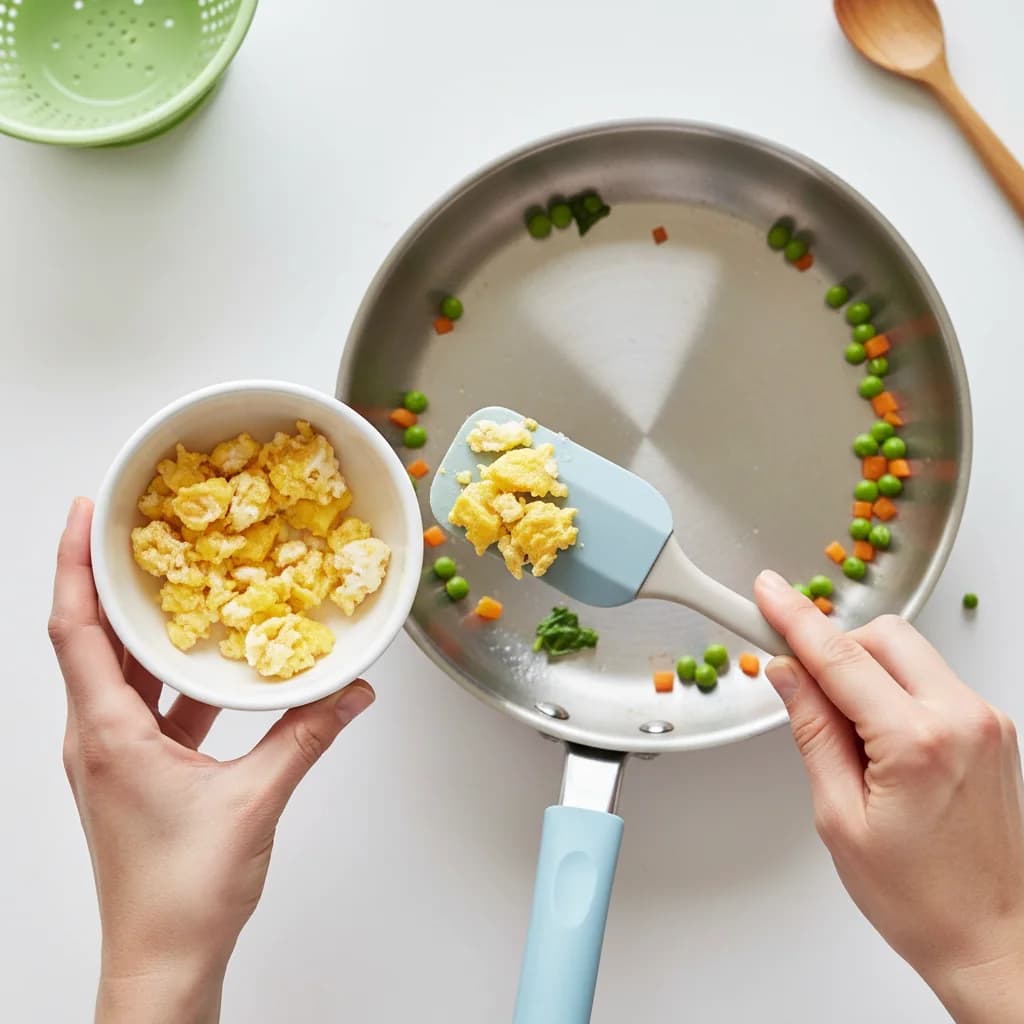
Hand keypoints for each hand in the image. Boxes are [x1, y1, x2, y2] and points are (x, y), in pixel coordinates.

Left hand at [49, 498, 374, 1023]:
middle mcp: (97, 737)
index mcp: (107, 733)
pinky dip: (169, 673)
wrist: (161, 962)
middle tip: (133, 528)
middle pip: (89, 639)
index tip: (85, 514)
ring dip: (139, 626)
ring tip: (173, 580)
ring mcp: (112, 757)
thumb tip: (350, 692)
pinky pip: (145, 704)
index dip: (74, 565)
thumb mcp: (254, 800)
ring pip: (117, 672)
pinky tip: (209, 663)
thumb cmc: (183, 892)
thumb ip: (306, 736)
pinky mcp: (134, 774)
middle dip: (105, 579)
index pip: (76, 629)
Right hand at [755, 570, 1023, 1023]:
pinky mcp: (993, 728)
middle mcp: (963, 719)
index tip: (769, 593)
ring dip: (867, 671)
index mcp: (919, 743)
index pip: (840, 658)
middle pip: (883, 636)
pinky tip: (882, 741)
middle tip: (805, 687)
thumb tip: (789, 676)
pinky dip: (895, 690)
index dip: (795, 619)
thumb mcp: (840, 817)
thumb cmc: (921, 898)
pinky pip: (931, 680)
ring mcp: (985, 721)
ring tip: (851, 736)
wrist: (994, 938)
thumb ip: (813, 732)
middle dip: (837, 648)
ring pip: (909, 652)